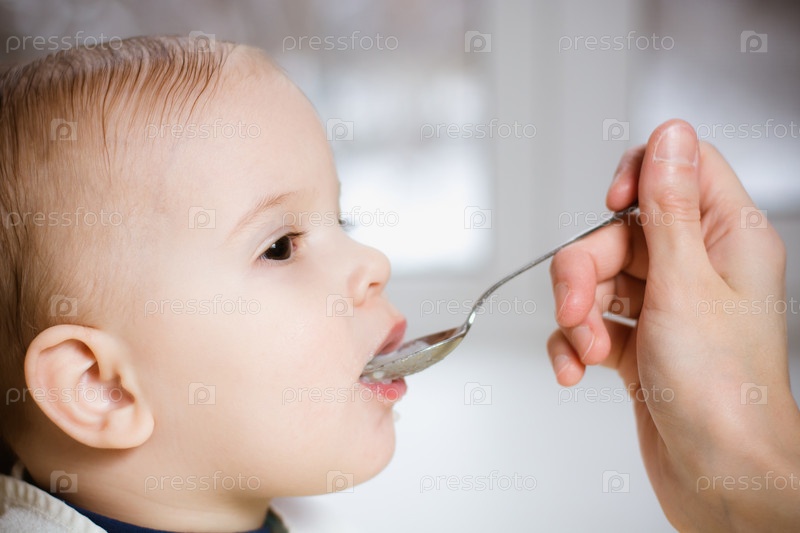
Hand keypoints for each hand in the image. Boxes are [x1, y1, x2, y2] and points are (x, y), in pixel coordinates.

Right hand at [547, 119, 799, 530]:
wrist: (721, 478)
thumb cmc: (722, 391)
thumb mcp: (685, 284)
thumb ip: (668, 207)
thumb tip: (670, 133)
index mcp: (726, 239)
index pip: (680, 170)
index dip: (638, 177)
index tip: (612, 206)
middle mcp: (696, 269)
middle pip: (619, 234)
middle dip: (583, 272)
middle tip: (576, 308)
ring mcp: (665, 309)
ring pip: (597, 282)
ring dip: (577, 317)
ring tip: (585, 351)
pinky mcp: (639, 346)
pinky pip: (591, 325)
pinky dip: (573, 346)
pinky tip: (577, 371)